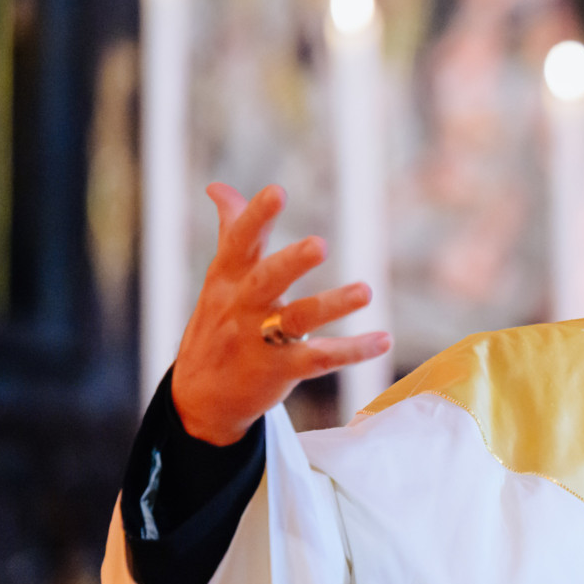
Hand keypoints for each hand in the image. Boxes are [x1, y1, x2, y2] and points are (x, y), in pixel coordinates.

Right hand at [169, 183, 391, 444]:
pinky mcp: (280, 371)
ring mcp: (260, 341)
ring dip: (332, 305)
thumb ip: (230, 231)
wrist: (199, 397)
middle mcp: (242, 307)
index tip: (277, 192)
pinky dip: (353, 350)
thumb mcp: (218, 279)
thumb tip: (218, 187)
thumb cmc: (218, 323)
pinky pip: (320, 358)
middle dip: (290, 264)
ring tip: (366, 291)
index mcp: (227, 279)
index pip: (240, 243)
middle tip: (320, 244)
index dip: (256, 217)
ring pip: (298, 320)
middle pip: (266, 281)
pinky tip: (384, 340)